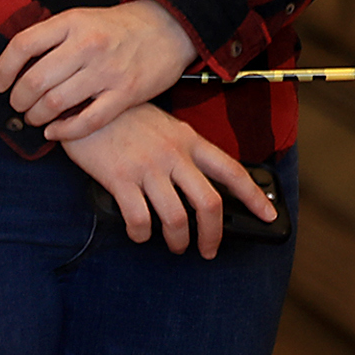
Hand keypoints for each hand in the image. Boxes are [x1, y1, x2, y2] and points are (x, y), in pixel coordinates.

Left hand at [0, 1, 197, 138]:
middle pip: (35, 80)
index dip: (3, 69)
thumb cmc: (120, 27)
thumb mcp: (82, 18)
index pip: (22, 46)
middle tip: (19, 105)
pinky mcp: (125, 93)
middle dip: (19, 100)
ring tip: (36, 118)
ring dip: (37, 117)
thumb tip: (17, 66)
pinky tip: (56, 132)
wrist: (170, 27)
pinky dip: (64, 131)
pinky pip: (87, 121)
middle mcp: (88, 45)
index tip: (0, 83)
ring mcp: (107, 70)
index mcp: (72, 22)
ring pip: (56, 103)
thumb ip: (53, 38)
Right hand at [61, 104, 276, 257]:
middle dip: (213, 235)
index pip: (232, 171)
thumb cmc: (126, 119)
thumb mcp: (166, 127)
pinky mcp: (119, 179)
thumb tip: (204, 185)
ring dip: (178, 240)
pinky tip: (141, 233)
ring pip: (176, 218)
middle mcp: (174, 155)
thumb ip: (185, 152)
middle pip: (209, 203)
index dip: (254, 197)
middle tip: (209, 250)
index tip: (269, 215)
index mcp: (190, 140)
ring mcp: (147, 167)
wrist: (85, 104)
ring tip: (176, 245)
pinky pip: (139, 219)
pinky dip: (142, 234)